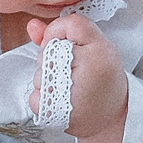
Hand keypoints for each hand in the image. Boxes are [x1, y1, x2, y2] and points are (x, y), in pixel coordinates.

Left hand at [26, 13, 127, 140]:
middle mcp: (85, 72)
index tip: (70, 44)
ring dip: (49, 78)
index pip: (70, 24)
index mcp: (100, 53)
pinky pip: (35, 95)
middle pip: (50, 48)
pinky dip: (44, 97)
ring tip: (70, 87)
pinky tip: (62, 100)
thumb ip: (65, 32)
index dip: (61, 31)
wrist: (111, 117)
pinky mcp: (54, 112)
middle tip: (76, 70)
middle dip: (55, 57)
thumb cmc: (104, 80)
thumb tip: (32, 26)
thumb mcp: (96, 47)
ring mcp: (67, 94)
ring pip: (41, 72)